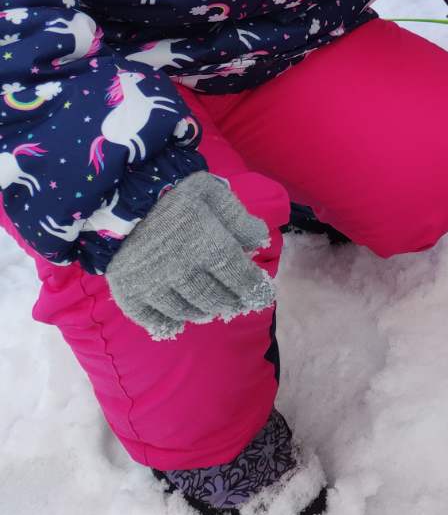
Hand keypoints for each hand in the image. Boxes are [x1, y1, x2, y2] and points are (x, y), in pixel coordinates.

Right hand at [105, 171, 275, 340]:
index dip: (255, 291)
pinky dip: (170, 322)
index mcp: (207, 245)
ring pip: (188, 312)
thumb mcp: (212, 192)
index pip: (240, 279)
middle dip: (231, 302)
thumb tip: (259, 241)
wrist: (115, 197)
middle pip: (216, 300)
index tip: (263, 297)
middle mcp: (182, 271)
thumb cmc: (172, 192)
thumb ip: (238, 218)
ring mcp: (154, 286)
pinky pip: (155, 321)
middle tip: (236, 302)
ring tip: (210, 308)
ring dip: (203, 311)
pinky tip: (178, 319)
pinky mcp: (129, 294)